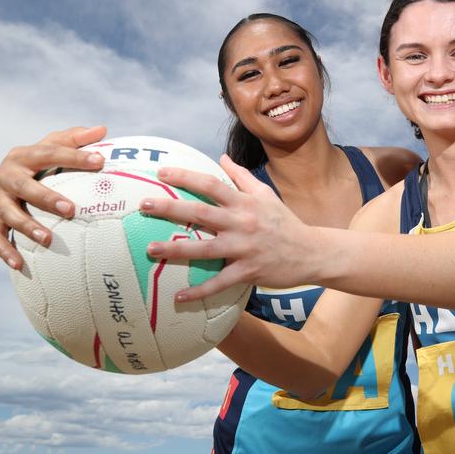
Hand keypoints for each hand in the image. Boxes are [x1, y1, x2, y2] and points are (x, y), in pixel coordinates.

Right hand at [0, 126, 106, 268]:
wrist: (6, 178)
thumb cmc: (40, 163)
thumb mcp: (54, 146)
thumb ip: (76, 139)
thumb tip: (102, 129)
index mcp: (24, 155)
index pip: (50, 152)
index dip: (75, 156)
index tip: (100, 161)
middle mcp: (6, 176)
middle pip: (25, 187)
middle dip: (46, 198)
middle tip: (71, 209)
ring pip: (8, 214)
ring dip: (27, 227)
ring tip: (48, 239)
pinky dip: (5, 251)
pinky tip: (21, 265)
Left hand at [140, 155, 314, 301]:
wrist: (311, 252)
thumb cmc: (285, 222)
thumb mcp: (267, 194)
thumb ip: (242, 177)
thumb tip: (222, 157)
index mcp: (245, 203)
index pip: (211, 184)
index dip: (186, 177)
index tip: (161, 173)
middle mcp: (242, 223)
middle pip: (201, 212)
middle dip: (170, 208)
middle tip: (143, 205)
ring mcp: (244, 248)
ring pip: (205, 248)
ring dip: (176, 250)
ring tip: (150, 250)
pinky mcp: (248, 272)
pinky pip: (220, 282)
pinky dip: (199, 291)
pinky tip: (178, 297)